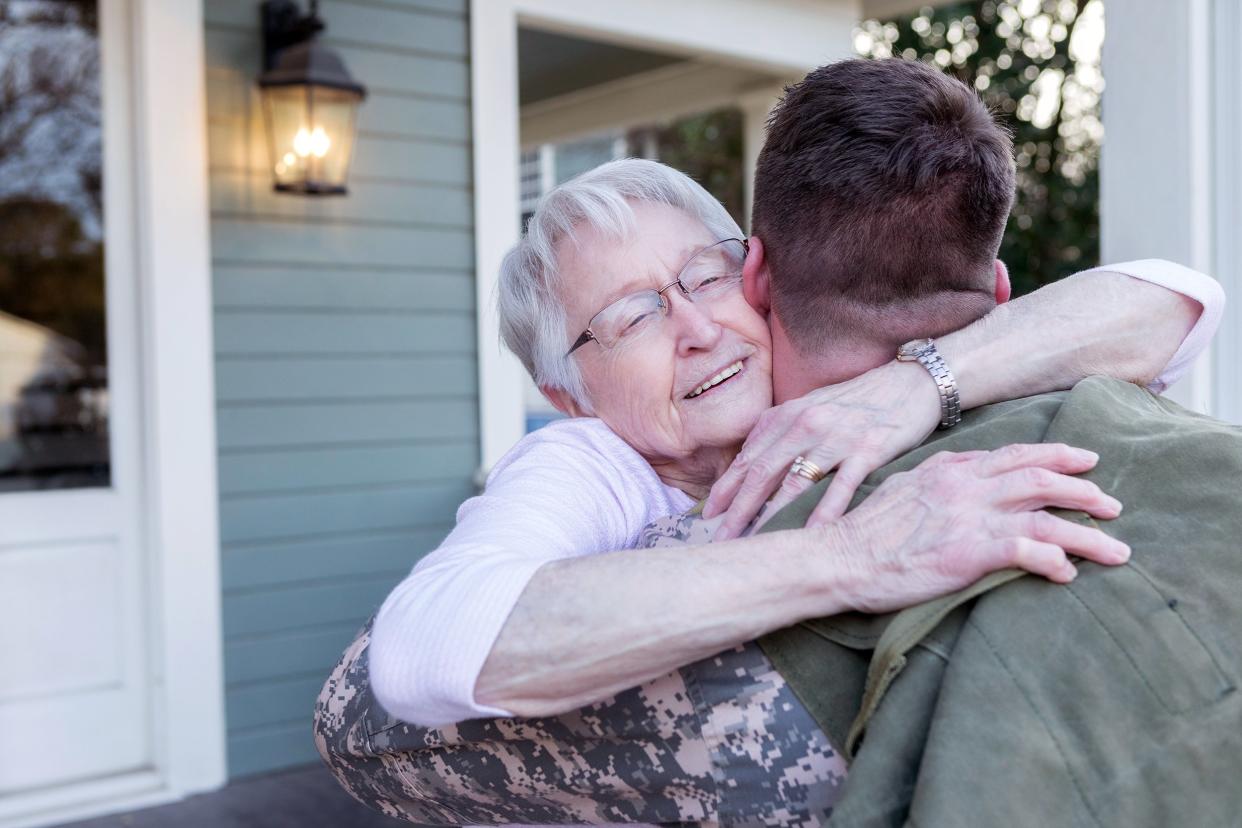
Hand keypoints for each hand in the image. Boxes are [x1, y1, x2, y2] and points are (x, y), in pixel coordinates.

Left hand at [704, 360, 940, 539]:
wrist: (911, 383)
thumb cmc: (856, 401)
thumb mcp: (810, 408)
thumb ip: (778, 433)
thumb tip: (746, 464)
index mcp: (787, 415)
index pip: (747, 459)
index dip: (724, 490)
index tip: (706, 517)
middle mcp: (806, 424)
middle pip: (762, 474)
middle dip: (737, 511)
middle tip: (720, 540)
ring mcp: (837, 437)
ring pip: (796, 484)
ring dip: (772, 518)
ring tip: (756, 544)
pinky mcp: (869, 450)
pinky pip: (842, 487)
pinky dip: (825, 514)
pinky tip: (811, 537)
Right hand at [820, 443, 1129, 613]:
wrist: (839, 557)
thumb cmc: (864, 530)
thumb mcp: (902, 487)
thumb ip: (938, 478)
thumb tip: (959, 473)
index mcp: (950, 468)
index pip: (1015, 454)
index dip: (1056, 456)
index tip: (1085, 463)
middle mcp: (965, 486)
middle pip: (1041, 477)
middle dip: (1085, 490)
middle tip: (1112, 505)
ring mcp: (969, 517)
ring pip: (1046, 515)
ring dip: (1087, 534)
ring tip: (1115, 549)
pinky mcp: (968, 552)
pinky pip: (1027, 551)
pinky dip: (1055, 560)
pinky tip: (1067, 574)